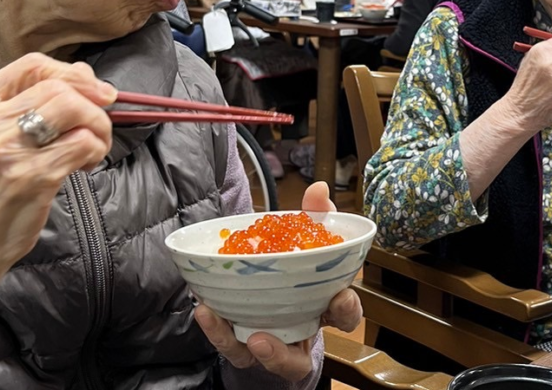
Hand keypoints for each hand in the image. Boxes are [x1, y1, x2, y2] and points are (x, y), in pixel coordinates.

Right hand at [0, 53, 115, 346]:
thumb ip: (29, 102)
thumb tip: (84, 74)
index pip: (30, 65)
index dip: (71, 73)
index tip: (94, 89)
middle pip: (57, 87)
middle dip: (92, 102)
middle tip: (98, 125)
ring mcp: (5, 150)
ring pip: (74, 109)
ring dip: (98, 125)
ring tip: (94, 146)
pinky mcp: (31, 176)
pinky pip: (82, 143)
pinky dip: (96, 150)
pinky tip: (86, 165)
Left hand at [195, 182, 362, 380]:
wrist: (271, 295)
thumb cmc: (294, 269)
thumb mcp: (305, 241)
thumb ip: (313, 217)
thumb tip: (319, 189)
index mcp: (322, 308)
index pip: (344, 314)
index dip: (346, 309)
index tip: (341, 297)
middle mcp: (298, 334)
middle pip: (298, 358)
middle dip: (283, 353)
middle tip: (265, 338)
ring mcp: (270, 346)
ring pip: (262, 361)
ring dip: (251, 351)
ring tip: (239, 333)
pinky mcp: (244, 348)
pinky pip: (232, 346)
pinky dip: (218, 332)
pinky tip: (205, 311)